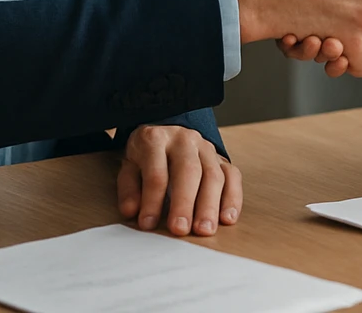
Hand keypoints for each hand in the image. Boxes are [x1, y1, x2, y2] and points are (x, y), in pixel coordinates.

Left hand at [117, 124, 241, 235]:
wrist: (166, 132)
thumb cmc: (146, 156)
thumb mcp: (129, 166)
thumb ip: (129, 188)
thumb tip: (131, 211)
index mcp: (156, 140)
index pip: (156, 173)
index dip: (152, 200)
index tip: (148, 224)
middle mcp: (184, 140)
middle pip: (188, 171)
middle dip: (185, 203)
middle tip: (181, 229)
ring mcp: (206, 148)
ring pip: (214, 175)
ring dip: (210, 205)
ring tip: (204, 230)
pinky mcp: (222, 158)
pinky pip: (233, 176)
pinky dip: (232, 198)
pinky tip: (227, 218)